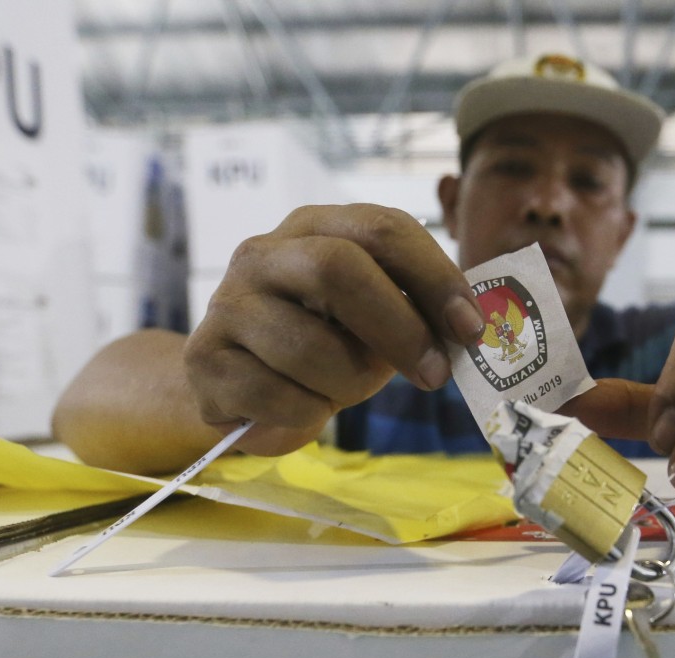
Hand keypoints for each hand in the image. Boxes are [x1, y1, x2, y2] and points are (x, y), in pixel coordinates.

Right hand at [184, 204, 484, 455]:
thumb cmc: (323, 343)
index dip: (435, 277)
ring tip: (346, 388)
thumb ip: (415, 309)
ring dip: (350, 382)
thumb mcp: (373, 317)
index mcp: (316, 227)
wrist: (238, 383)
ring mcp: (227, 302)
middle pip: (339, 270)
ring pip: (310, 347)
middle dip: (399, 329)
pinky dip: (308, 413)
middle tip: (434, 375)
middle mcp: (264, 252)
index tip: (470, 328)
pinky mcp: (204, 358)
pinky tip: (303, 406)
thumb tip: (469, 328)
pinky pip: (277, 396)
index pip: (383, 229)